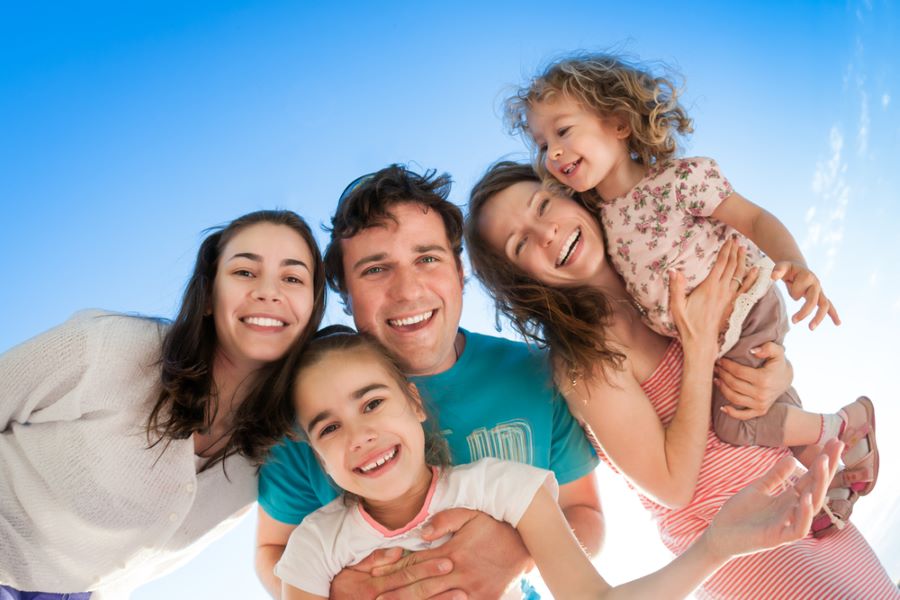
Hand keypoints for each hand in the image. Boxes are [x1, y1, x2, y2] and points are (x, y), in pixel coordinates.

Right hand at [329, 547, 453, 599]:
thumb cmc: (342, 589)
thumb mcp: (351, 571)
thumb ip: (373, 560)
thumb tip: (397, 550)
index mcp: (374, 587)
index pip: (405, 575)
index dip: (427, 568)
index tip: (447, 560)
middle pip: (415, 594)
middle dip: (438, 587)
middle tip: (461, 581)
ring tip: (462, 597)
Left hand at [370, 508, 528, 599]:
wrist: (528, 544)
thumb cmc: (495, 527)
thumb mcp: (471, 514)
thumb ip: (446, 520)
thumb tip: (422, 532)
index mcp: (452, 552)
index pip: (417, 562)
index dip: (394, 569)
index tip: (375, 574)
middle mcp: (459, 573)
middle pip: (421, 587)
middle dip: (396, 594)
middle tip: (375, 599)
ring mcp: (471, 591)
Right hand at [669, 238, 755, 349]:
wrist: (701, 343)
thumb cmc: (688, 325)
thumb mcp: (677, 306)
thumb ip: (676, 287)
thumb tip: (673, 270)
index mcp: (709, 288)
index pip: (720, 264)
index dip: (725, 251)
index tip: (728, 240)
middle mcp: (722, 291)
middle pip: (732, 267)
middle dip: (734, 252)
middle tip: (737, 239)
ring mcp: (729, 298)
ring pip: (740, 275)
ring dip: (742, 261)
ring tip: (744, 249)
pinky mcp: (733, 305)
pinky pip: (745, 289)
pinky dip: (751, 278)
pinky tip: (756, 271)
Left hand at [702, 439, 841, 558]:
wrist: (719, 534)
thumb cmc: (739, 513)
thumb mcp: (758, 488)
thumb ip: (775, 476)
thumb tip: (793, 458)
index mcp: (789, 499)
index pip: (811, 478)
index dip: (823, 460)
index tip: (834, 440)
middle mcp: (793, 511)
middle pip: (817, 488)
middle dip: (828, 467)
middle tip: (837, 445)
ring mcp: (787, 524)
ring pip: (813, 507)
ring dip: (819, 485)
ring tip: (824, 463)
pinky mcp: (778, 538)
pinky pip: (798, 529)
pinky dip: (804, 514)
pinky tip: (805, 497)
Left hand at [714, 341, 792, 419]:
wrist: (787, 379)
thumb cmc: (778, 363)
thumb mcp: (778, 352)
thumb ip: (768, 347)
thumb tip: (753, 350)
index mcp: (764, 379)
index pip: (738, 372)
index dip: (726, 365)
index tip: (720, 359)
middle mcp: (762, 394)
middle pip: (734, 384)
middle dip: (722, 374)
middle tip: (715, 367)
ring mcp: (761, 404)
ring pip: (734, 398)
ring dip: (722, 388)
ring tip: (716, 379)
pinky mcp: (760, 411)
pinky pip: (743, 415)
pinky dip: (731, 413)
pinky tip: (722, 407)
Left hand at [771, 261, 840, 329]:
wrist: (798, 267)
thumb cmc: (789, 268)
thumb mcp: (782, 266)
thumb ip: (778, 270)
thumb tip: (773, 276)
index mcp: (807, 276)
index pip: (800, 291)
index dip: (793, 291)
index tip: (788, 285)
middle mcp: (816, 284)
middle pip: (813, 301)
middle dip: (804, 312)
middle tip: (793, 321)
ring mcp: (819, 291)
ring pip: (824, 305)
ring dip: (818, 317)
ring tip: (811, 328)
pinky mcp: (820, 296)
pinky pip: (829, 306)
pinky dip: (834, 315)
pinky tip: (838, 323)